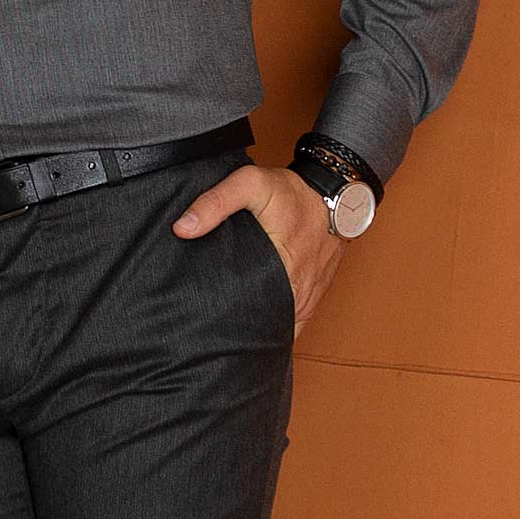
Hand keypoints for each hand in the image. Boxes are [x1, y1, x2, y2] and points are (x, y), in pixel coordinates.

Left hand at [170, 162, 343, 336]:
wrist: (336, 195)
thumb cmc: (293, 192)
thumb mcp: (252, 184)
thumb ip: (216, 203)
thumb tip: (183, 228)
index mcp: (279, 268)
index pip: (244, 310)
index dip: (221, 318)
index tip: (200, 319)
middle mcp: (295, 290)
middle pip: (259, 324)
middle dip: (233, 329)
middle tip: (205, 329)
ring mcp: (306, 297)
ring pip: (276, 328)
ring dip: (255, 331)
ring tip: (225, 334)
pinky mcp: (313, 297)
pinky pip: (293, 325)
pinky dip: (275, 330)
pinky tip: (255, 333)